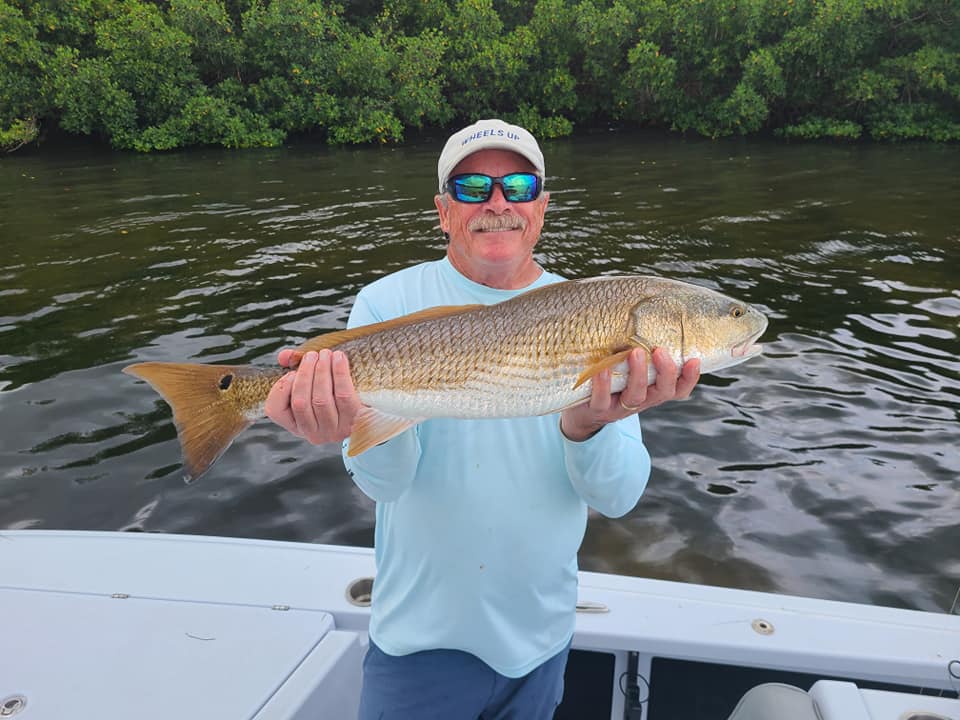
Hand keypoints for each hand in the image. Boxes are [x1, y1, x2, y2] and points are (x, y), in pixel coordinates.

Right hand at [264, 349, 361, 444]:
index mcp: (296, 425)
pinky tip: (339, 358)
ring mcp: (334, 431)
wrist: (372, 408)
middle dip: (305, 373)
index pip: (274, 410)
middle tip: (313, 354)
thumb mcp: (313, 383)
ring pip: (321, 399)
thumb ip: (295, 367)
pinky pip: (343, 395)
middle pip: (301, 401)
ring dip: (322, 371)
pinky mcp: (354, 423)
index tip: (292, 371)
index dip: (281, 388)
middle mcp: (313, 434)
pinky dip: (339, 373)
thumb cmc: (336, 392)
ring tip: (326, 353)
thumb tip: (284, 356)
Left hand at [559, 347, 700, 440]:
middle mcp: (641, 400)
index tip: (693, 359)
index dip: (689, 377)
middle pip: (662, 392)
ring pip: (635, 396)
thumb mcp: (628, 365)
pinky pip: (601, 400)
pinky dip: (603, 385)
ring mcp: (619, 407)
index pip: (679, 388)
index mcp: (652, 390)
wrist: (580, 410)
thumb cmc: (609, 377)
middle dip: (665, 372)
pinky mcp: (597, 409)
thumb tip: (648, 308)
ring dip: (638, 375)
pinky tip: (601, 369)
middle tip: (659, 351)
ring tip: (634, 352)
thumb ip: (640, 348)